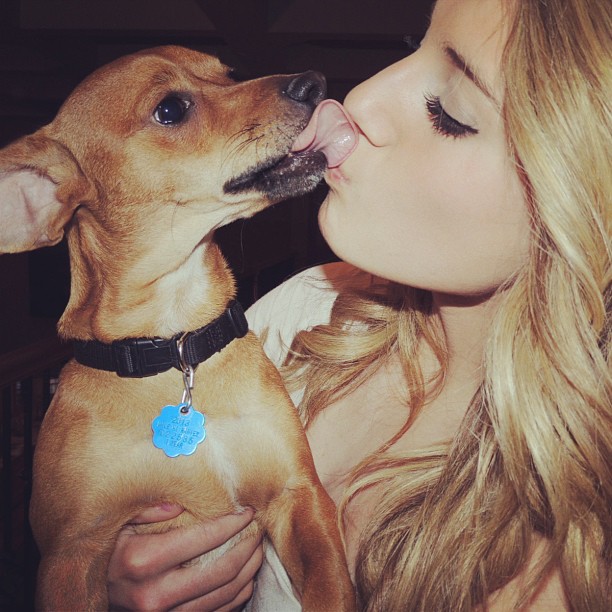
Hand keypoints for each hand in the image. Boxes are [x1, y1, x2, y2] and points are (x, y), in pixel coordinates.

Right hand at [107, 505, 262, 610]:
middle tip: (257, 529)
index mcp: (141, 560)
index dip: (232, 523)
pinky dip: (238, 595)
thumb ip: (147, 509)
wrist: (92, 596)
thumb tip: (179, 502)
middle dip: (247, 546)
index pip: (203, 538)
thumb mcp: (118, 524)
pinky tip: (245, 577)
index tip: (246, 511)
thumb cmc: (107, 552)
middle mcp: (154, 594)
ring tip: (257, 549)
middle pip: (221, 570)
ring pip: (224, 595)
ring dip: (248, 571)